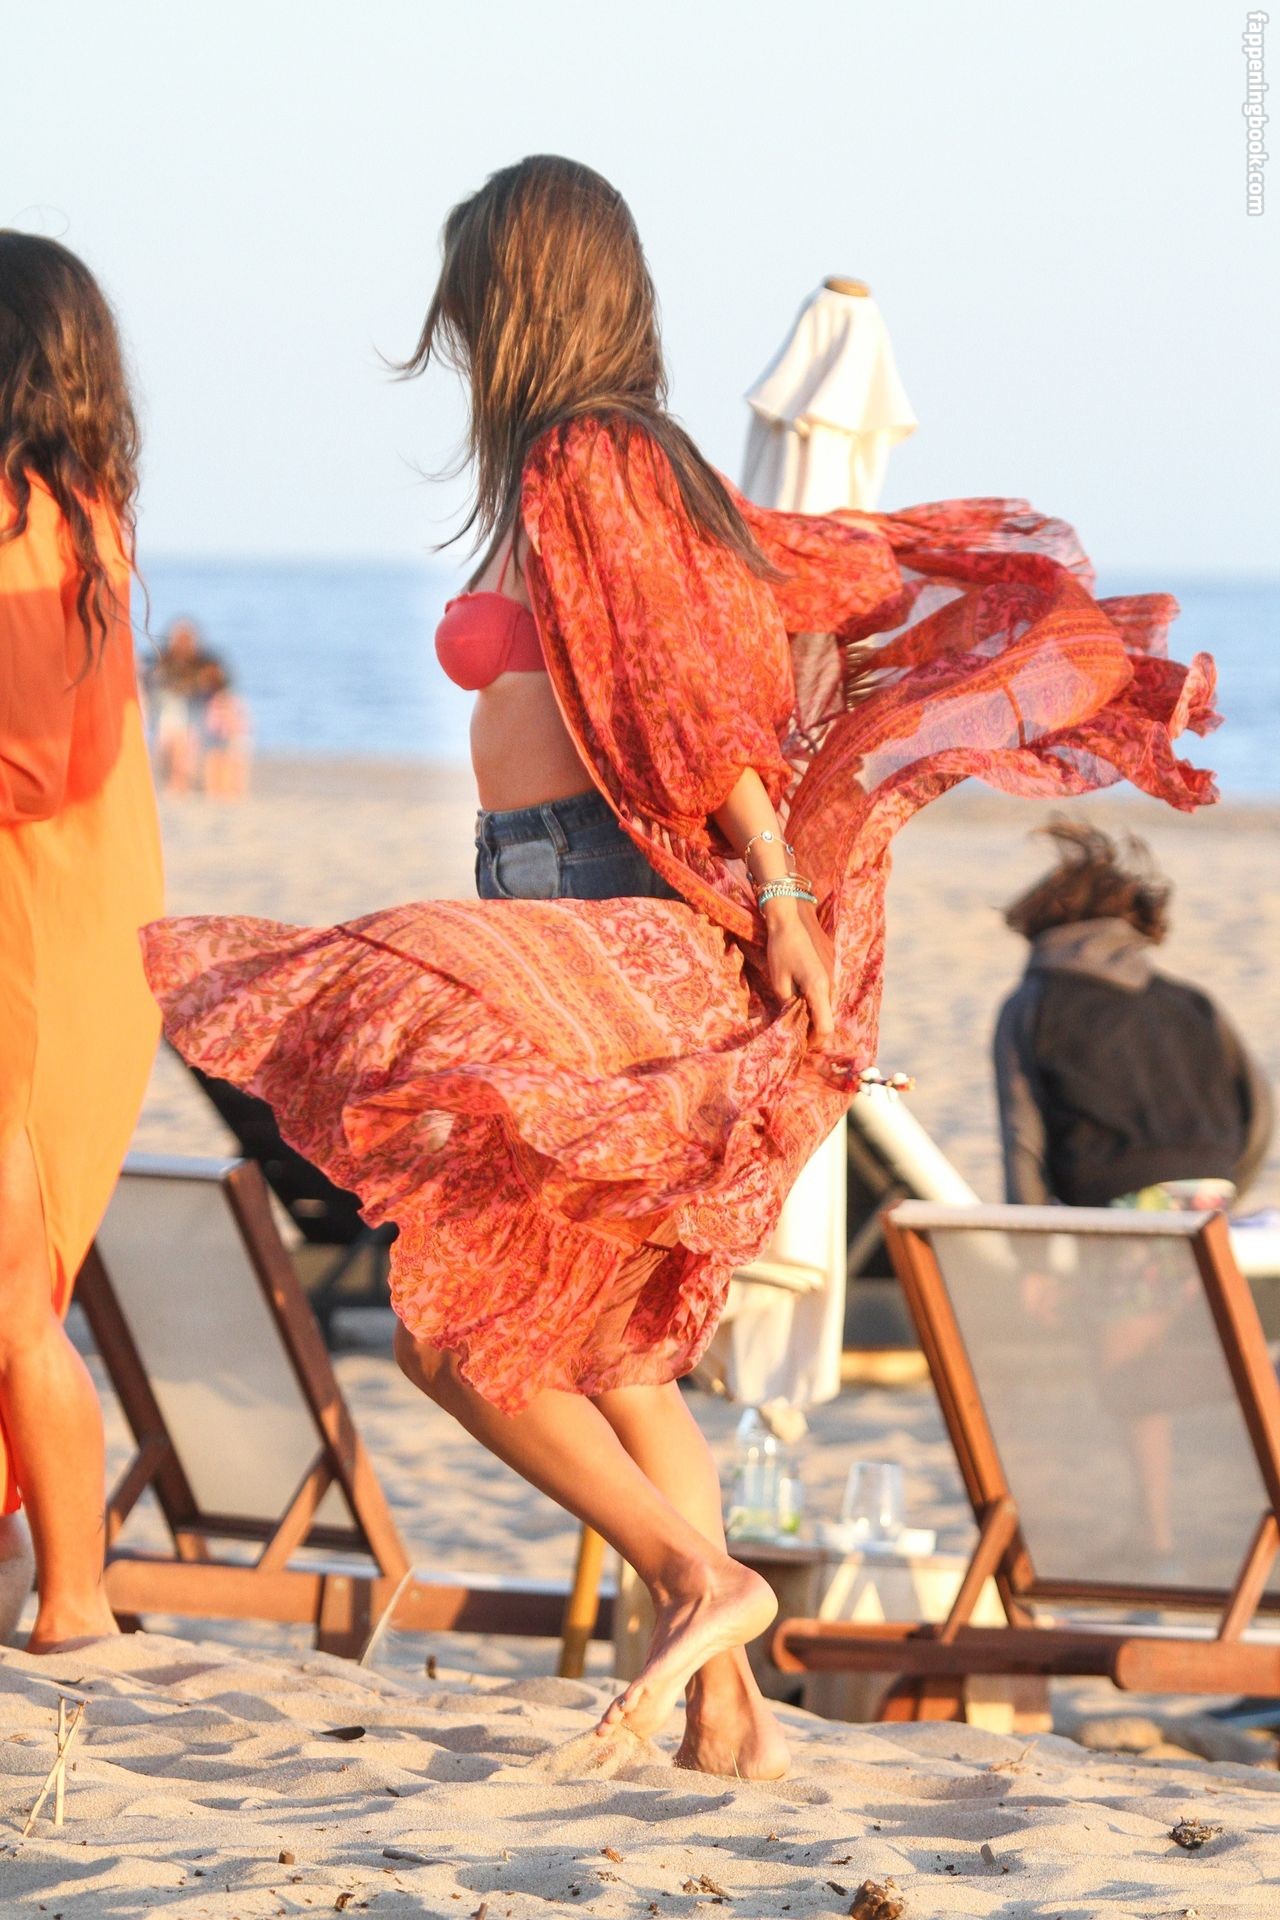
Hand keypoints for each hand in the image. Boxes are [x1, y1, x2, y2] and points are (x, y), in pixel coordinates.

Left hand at [763, 898, 834, 1042]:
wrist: (792, 914)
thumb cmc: (782, 946)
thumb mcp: (778, 980)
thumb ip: (788, 1002)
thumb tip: (793, 1016)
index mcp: (819, 989)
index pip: (825, 1027)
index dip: (815, 1041)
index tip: (803, 1045)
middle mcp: (832, 983)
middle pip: (829, 1016)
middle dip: (816, 1028)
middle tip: (798, 1033)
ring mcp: (834, 972)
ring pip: (829, 1002)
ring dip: (817, 1012)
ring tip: (799, 1015)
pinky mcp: (832, 964)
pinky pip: (829, 988)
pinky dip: (819, 997)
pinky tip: (804, 995)